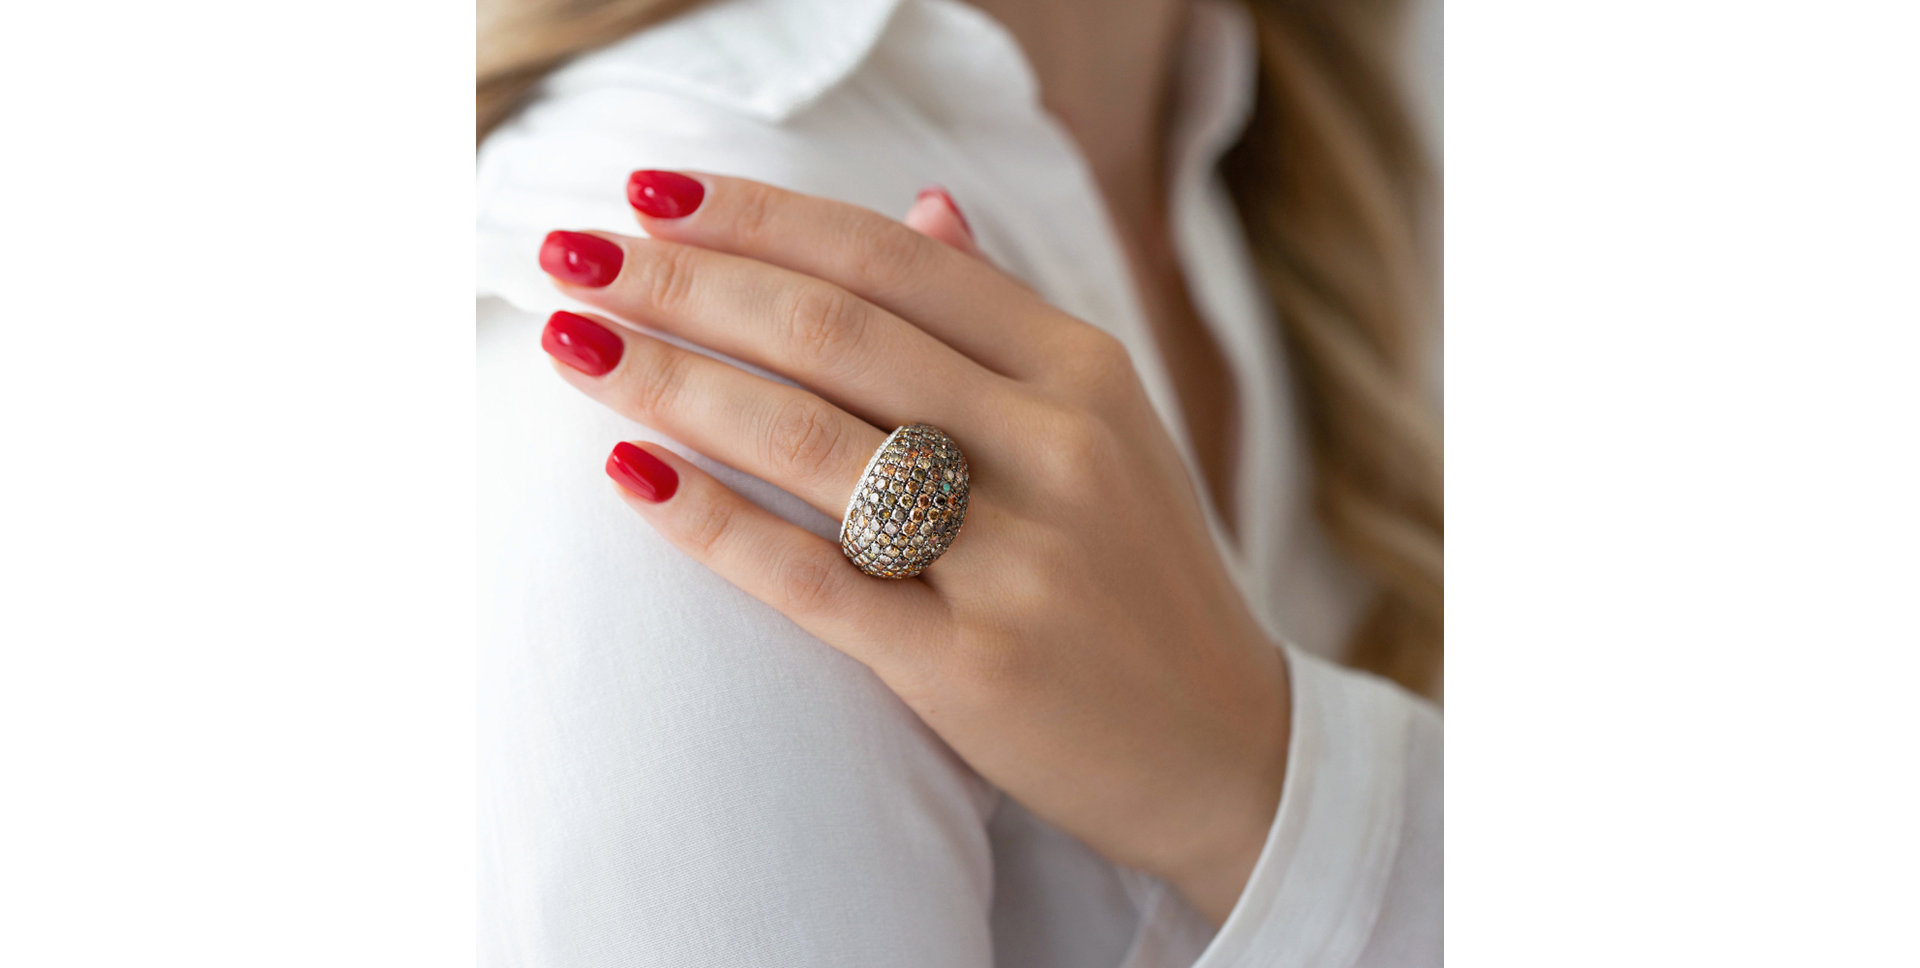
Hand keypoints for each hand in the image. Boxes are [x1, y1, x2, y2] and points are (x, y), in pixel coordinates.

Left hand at [536, 171, 1289, 923]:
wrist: (1227, 750)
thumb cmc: (1141, 577)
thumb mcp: (1108, 426)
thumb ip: (1005, 318)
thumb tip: (921, 201)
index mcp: (1081, 369)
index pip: (891, 258)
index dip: (757, 216)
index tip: (651, 196)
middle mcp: (1054, 446)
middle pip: (831, 331)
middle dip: (684, 283)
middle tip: (574, 256)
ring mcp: (1017, 557)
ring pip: (808, 440)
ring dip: (671, 380)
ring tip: (572, 342)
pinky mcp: (972, 665)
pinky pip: (814, 579)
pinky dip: (711, 522)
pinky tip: (629, 474)